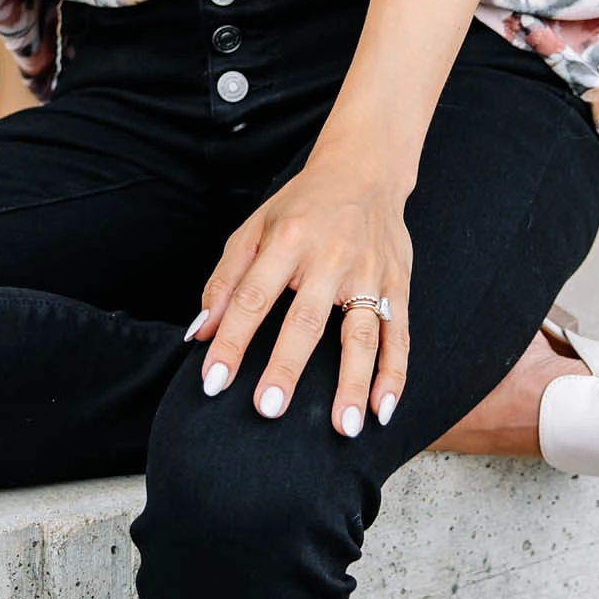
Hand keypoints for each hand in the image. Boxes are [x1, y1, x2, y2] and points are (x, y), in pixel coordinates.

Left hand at [187, 139, 410, 434]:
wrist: (365, 171)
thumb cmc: (301, 207)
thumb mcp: (254, 228)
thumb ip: (225, 280)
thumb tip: (200, 334)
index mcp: (287, 241)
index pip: (252, 297)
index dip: (231, 341)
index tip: (213, 381)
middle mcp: (330, 258)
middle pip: (306, 320)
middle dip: (286, 366)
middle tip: (268, 410)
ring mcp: (369, 273)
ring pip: (362, 335)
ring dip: (353, 384)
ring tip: (343, 428)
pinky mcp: (398, 285)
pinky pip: (399, 336)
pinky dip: (393, 375)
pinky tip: (383, 410)